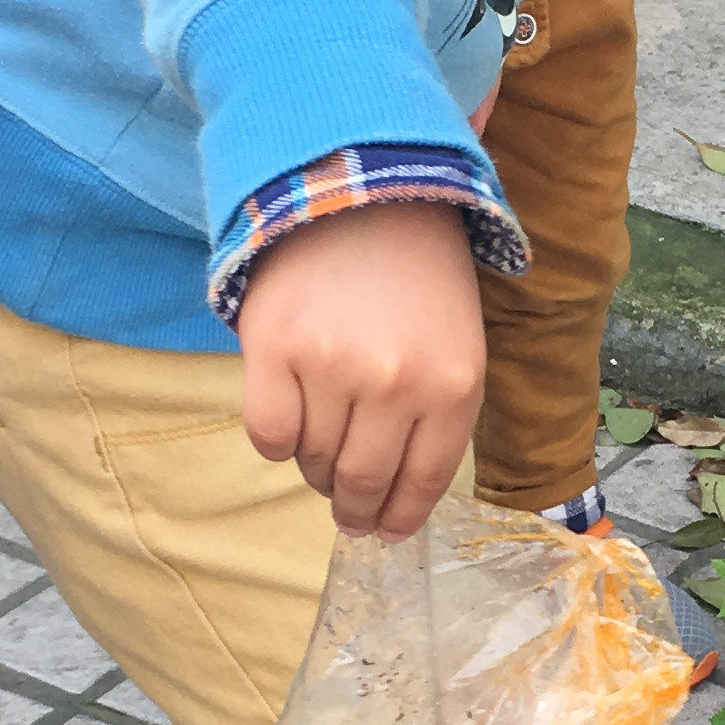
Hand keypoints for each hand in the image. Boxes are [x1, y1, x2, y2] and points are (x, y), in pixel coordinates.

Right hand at [238, 200, 484, 539]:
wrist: (359, 192)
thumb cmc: (416, 277)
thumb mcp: (456, 346)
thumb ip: (436, 419)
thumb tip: (396, 503)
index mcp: (453, 386)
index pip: (422, 482)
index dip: (399, 518)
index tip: (385, 532)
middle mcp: (395, 383)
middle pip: (362, 482)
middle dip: (355, 509)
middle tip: (348, 514)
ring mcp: (332, 366)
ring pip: (312, 462)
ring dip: (315, 467)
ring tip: (322, 443)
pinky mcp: (274, 348)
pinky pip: (268, 435)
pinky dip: (276, 443)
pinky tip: (289, 420)